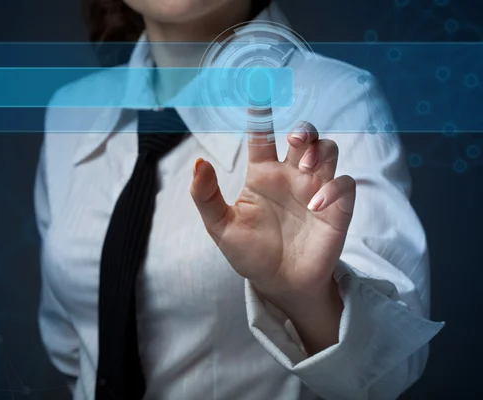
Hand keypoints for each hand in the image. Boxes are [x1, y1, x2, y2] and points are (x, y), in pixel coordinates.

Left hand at [190, 109, 355, 351]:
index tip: (260, 88)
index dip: (262, 113)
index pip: (263, 135)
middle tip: (297, 140)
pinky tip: (315, 203)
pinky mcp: (337, 209)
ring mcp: (315, 190)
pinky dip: (334, 187)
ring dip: (321, 151)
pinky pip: (345, 184)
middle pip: (305, 136)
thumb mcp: (220, 228)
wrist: (279, 285)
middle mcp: (291, 176)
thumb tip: (198, 162)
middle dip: (305, 129)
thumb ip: (206, 196)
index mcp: (262, 175)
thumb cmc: (250, 254)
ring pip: (329, 150)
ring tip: (307, 167)